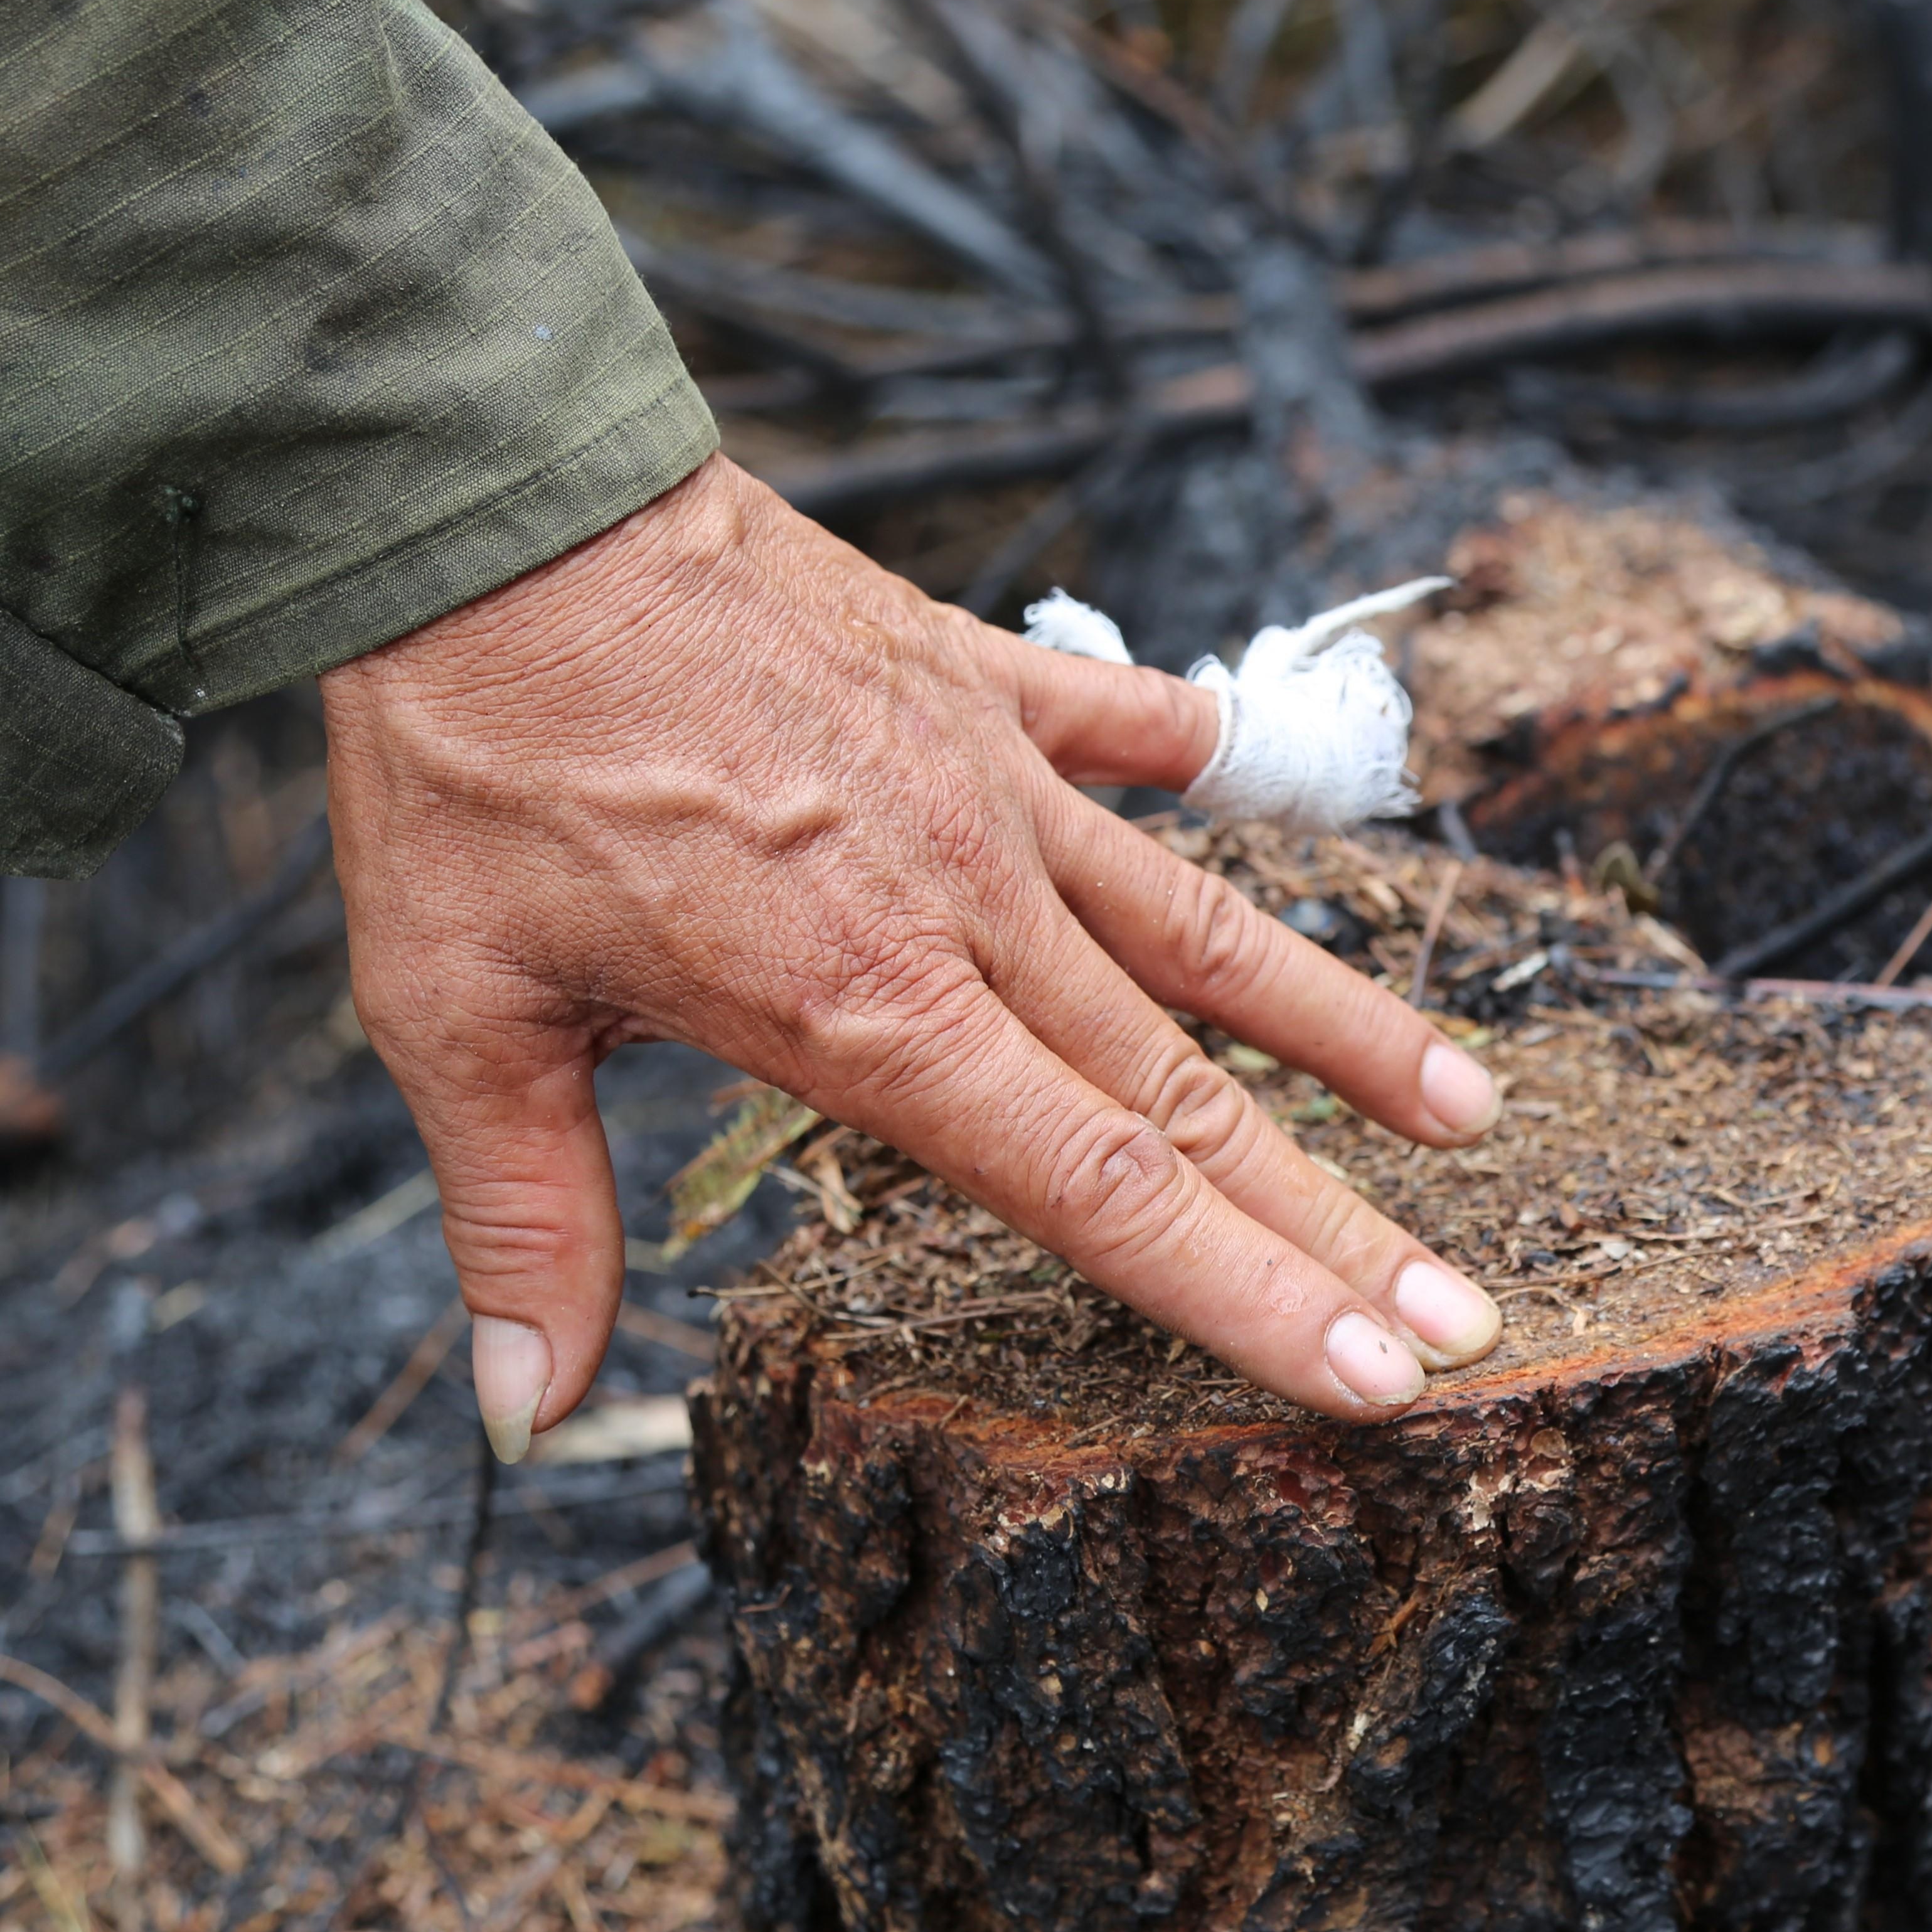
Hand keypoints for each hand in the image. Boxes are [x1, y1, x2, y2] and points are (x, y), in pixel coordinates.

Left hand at [319, 455, 1504, 1454]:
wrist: (503, 513)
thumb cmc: (473, 770)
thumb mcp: (461, 1015)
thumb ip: (527, 1221)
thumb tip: (519, 1418)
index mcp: (868, 1010)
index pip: (1106, 1192)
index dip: (1252, 1296)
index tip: (1379, 1376)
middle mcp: (970, 908)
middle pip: (1193, 1096)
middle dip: (1339, 1222)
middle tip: (1470, 1311)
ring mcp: (993, 787)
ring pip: (1209, 928)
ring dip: (1342, 1027)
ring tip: (1470, 1106)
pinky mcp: (972, 678)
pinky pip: (1116, 727)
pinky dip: (1190, 753)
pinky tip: (1249, 768)